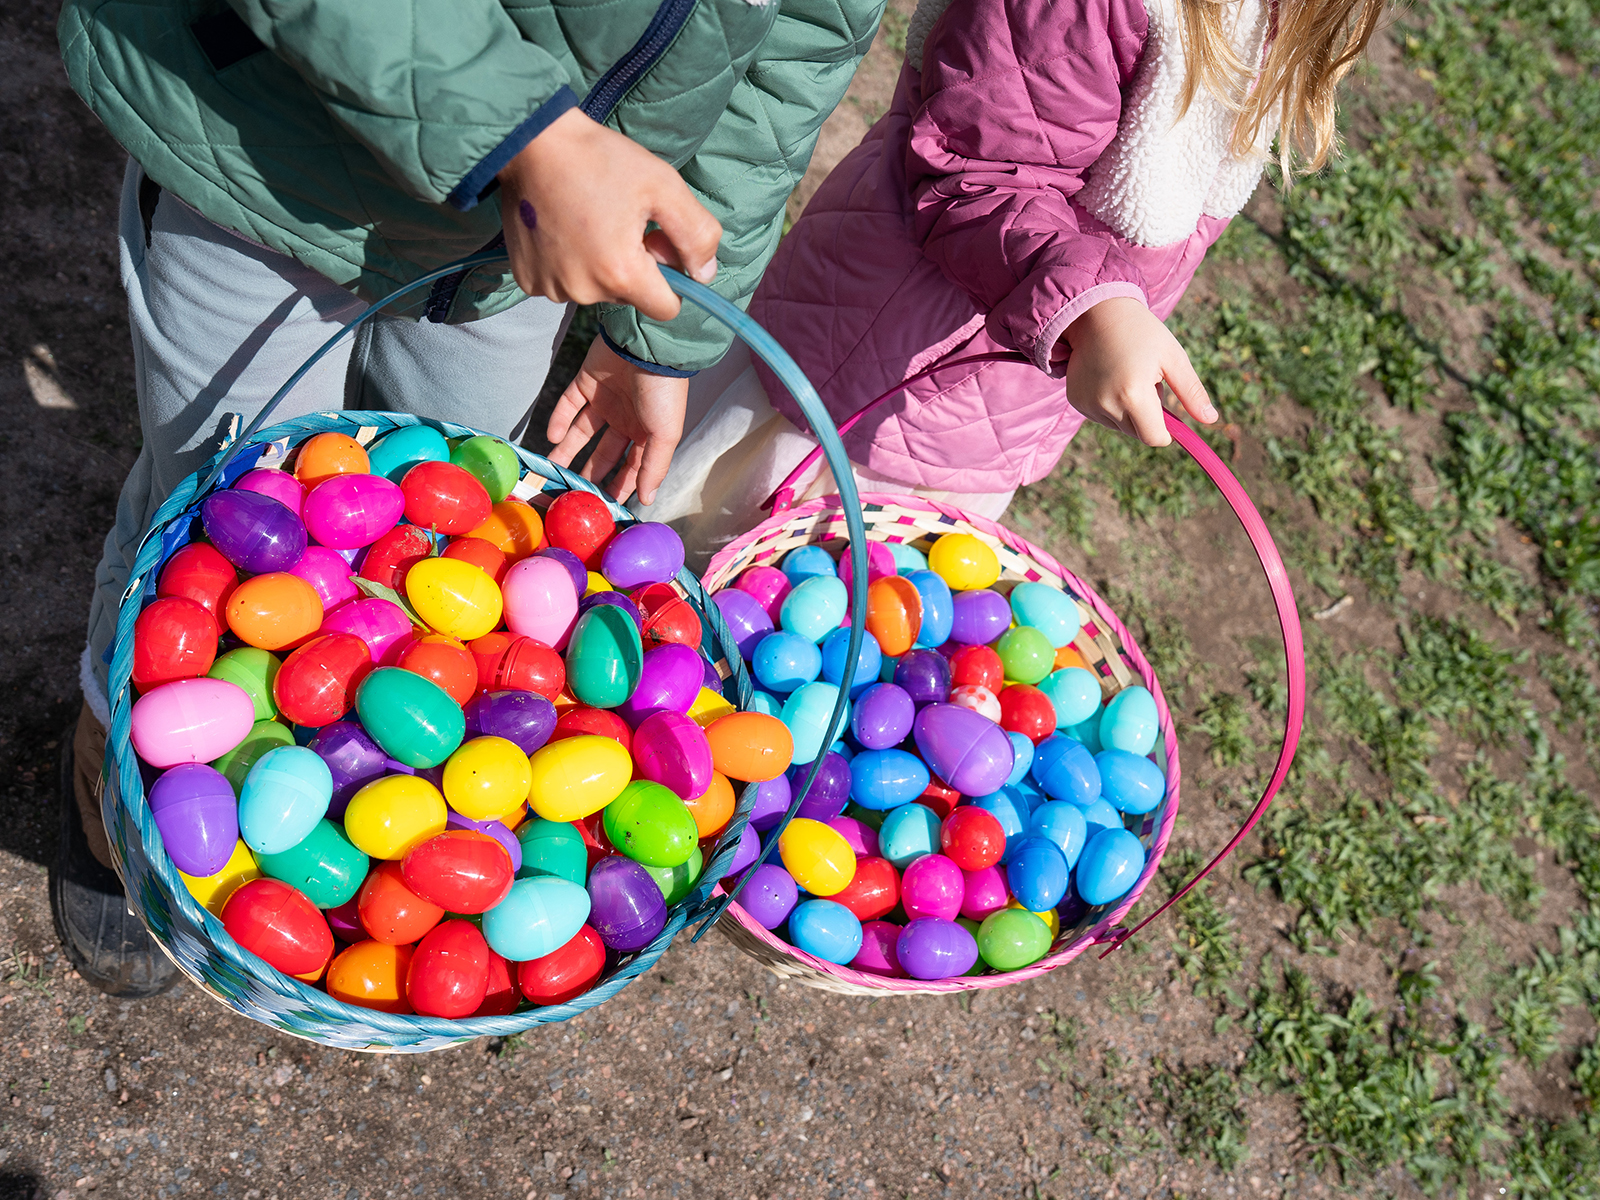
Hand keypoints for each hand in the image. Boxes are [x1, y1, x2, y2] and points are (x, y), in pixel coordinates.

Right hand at [497, 107, 720, 321]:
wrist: (531, 141)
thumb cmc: (600, 159)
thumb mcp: (664, 186)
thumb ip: (697, 235)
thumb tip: (704, 274)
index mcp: (622, 274)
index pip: (666, 308)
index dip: (671, 278)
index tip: (655, 244)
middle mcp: (585, 290)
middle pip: (629, 297)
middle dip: (632, 268)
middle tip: (618, 220)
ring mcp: (551, 287)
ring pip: (595, 290)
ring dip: (599, 265)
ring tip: (586, 220)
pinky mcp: (528, 279)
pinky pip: (562, 283)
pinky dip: (568, 263)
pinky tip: (562, 228)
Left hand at [547, 336, 687, 504]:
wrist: (648, 344)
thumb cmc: (663, 392)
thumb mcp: (665, 434)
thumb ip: (654, 467)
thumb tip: (646, 501)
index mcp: (647, 433)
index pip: (631, 467)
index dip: (619, 487)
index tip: (605, 508)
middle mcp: (625, 419)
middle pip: (604, 453)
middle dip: (590, 473)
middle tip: (572, 494)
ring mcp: (604, 400)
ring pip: (581, 432)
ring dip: (567, 451)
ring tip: (552, 470)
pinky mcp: (586, 382)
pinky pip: (568, 405)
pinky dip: (558, 420)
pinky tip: (552, 437)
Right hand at [1057, 297, 1215, 446]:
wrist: (1098, 313)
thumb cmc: (1142, 333)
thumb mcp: (1173, 358)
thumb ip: (1191, 392)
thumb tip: (1211, 420)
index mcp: (1134, 395)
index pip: (1154, 438)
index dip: (1166, 430)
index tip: (1169, 413)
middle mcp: (1107, 404)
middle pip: (1137, 433)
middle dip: (1147, 416)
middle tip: (1146, 382)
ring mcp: (1088, 404)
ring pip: (1119, 425)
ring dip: (1128, 411)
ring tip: (1126, 377)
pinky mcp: (1076, 400)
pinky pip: (1101, 416)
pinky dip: (1110, 404)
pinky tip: (1109, 378)